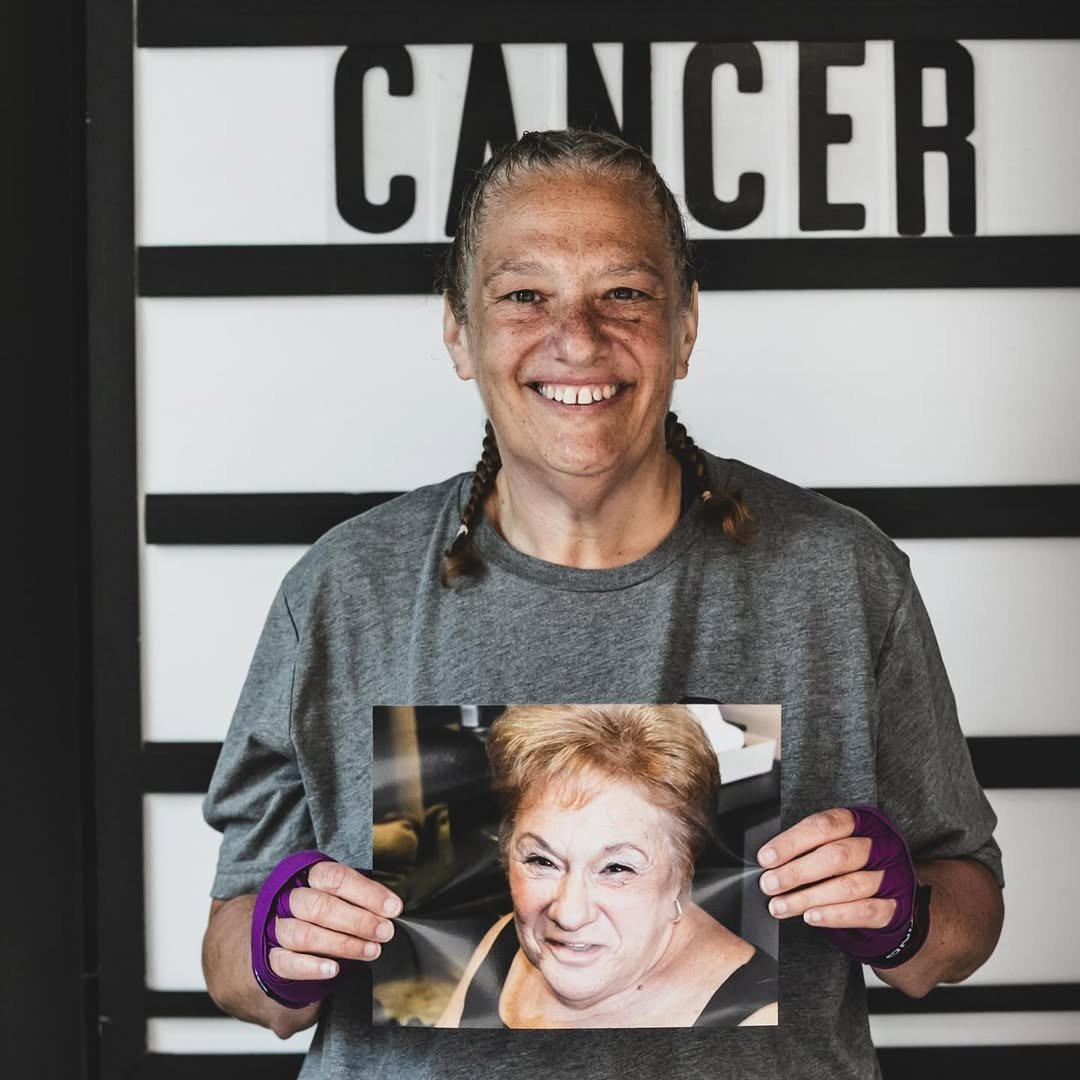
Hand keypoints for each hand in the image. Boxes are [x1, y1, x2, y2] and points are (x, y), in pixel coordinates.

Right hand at [267, 861, 402, 981]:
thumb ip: (363, 899)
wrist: (287, 936)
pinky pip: (286, 962)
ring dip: (342, 944)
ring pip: (304, 934)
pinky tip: (333, 969)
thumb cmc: (324, 910)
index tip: (392, 907)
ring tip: (371, 951)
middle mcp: (290, 898)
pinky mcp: (272, 957)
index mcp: (309, 876)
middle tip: (384, 932)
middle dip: (358, 921)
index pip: (336, 877)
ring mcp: (278, 927)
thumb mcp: (343, 895)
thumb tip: (390, 908)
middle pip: (319, 906)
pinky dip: (312, 966)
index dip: (366, 892)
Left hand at [756, 808, 895, 929]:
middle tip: (770, 884)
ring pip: (848, 886)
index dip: (792, 842)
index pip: (823, 826)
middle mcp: (880, 845)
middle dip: (797, 872)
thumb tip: (769, 863)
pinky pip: (864, 911)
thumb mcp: (832, 845)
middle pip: (837, 855)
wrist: (889, 896)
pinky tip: (811, 916)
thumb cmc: (851, 866)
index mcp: (861, 821)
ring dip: (809, 898)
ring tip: (782, 906)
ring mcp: (891, 876)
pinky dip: (834, 915)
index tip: (766, 858)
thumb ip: (806, 849)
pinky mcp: (896, 905)